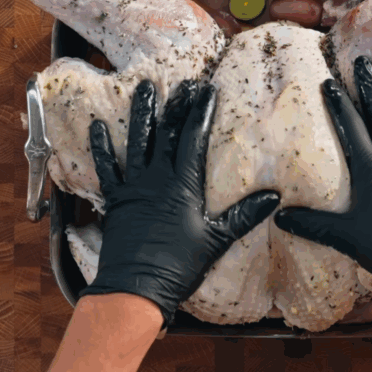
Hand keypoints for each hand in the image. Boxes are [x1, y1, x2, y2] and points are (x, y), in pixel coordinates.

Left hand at [81, 80, 280, 325]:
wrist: (135, 287)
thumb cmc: (179, 265)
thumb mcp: (217, 240)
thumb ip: (244, 215)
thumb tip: (273, 197)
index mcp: (183, 184)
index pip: (194, 138)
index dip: (201, 112)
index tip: (206, 90)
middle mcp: (156, 178)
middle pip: (166, 133)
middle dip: (175, 106)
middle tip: (182, 84)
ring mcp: (133, 187)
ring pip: (136, 142)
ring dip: (140, 114)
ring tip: (143, 88)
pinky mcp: (115, 200)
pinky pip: (106, 168)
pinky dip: (102, 148)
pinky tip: (97, 127)